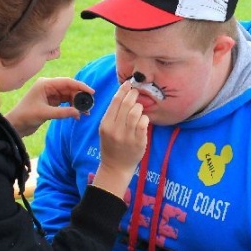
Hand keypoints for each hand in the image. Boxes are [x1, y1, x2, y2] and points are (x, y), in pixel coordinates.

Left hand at [4, 77, 94, 136]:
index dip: (80, 86)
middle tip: (90, 105)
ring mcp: (50, 94)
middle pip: (69, 89)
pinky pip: (65, 103)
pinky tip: (77, 115)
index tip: (91, 92)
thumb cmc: (25, 116)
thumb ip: (62, 112)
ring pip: (68, 96)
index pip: (67, 82)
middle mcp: (49, 87)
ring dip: (77, 103)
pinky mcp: (51, 103)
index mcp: (45, 84)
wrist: (15, 125)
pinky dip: (72, 108)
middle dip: (80, 97)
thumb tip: (79, 113)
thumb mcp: (45, 113)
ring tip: (86, 112)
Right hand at [92, 82, 148, 197]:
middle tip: (136, 92)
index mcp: (105, 124)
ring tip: (139, 108)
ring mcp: (127, 136)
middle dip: (133, 95)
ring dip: (139, 107)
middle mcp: (115, 129)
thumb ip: (113, 114)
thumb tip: (123, 94)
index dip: (123, 90)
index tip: (128, 83)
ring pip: (136, 112)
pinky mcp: (138, 142)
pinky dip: (145, 118)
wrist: (115, 167)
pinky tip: (143, 120)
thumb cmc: (111, 145)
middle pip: (126, 105)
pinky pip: (144, 123)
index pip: (115, 102)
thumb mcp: (106, 129)